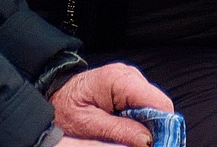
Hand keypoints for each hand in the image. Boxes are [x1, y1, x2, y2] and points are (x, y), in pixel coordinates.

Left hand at [50, 63, 173, 146]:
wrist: (54, 94)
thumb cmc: (66, 107)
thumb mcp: (89, 125)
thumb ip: (120, 131)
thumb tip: (148, 141)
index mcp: (120, 80)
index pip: (159, 103)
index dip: (163, 127)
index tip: (154, 144)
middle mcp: (129, 76)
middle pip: (159, 106)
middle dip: (152, 128)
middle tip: (134, 142)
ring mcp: (130, 80)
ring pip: (153, 108)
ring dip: (143, 125)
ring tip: (122, 133)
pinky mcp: (129, 88)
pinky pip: (143, 107)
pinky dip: (137, 121)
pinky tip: (123, 127)